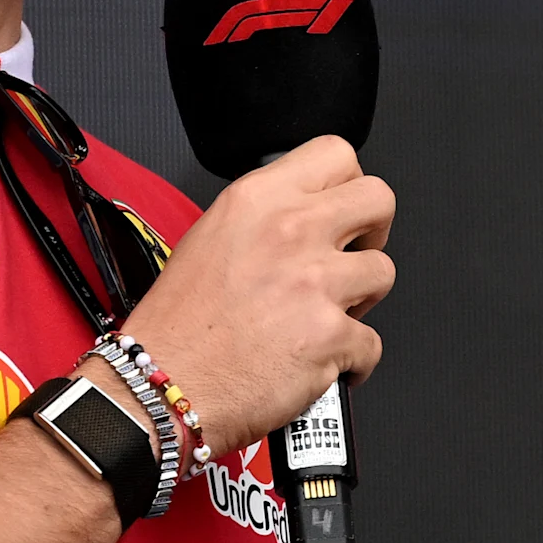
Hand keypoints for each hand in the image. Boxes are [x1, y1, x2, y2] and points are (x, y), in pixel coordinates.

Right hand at [121, 135, 395, 457]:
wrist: (158, 388)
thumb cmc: (176, 326)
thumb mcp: (210, 238)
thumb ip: (265, 217)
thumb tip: (307, 217)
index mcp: (258, 199)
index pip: (336, 154)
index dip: (347, 185)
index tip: (341, 212)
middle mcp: (290, 231)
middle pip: (379, 199)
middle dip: (373, 231)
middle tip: (350, 257)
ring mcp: (315, 283)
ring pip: (383, 272)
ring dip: (361, 299)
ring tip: (324, 316)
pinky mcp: (330, 336)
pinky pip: (371, 343)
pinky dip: (352, 361)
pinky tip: (321, 363)